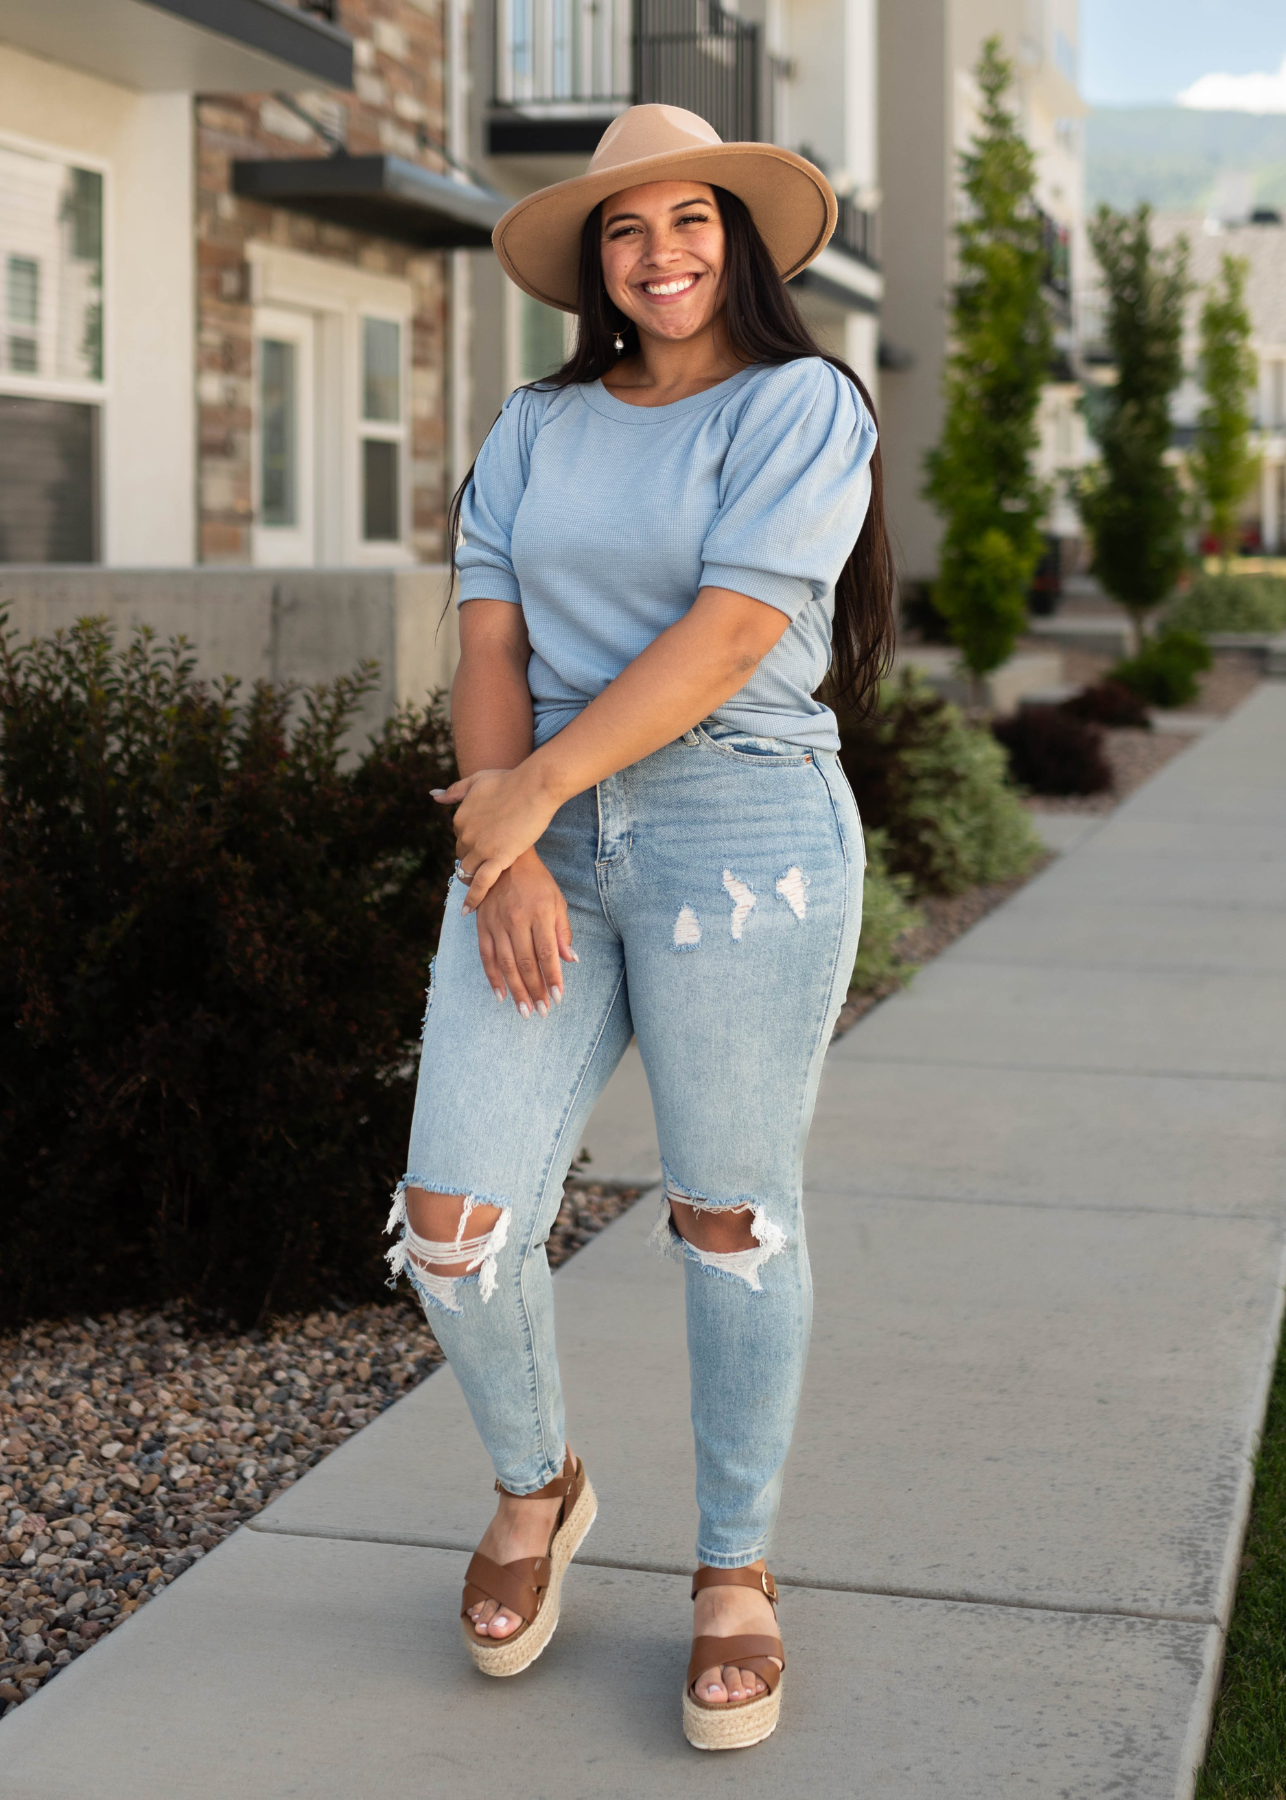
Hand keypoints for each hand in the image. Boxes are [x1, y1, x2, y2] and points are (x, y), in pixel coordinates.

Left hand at [433, 765, 557, 912]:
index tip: (479, 849)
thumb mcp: (477, 780)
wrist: (534, 786)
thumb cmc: (510, 780)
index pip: (459, 838)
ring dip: (469, 882)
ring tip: (473, 893)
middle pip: (462, 856)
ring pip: (467, 872)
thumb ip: (455, 790)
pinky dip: (473, 898)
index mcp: (460, 817)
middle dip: (471, 862)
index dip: (470, 844)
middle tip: (482, 869)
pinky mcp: (498, 858)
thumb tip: (434, 796)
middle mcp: (465, 834)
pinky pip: (481, 883)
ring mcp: (480, 848)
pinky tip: (468, 910)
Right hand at [471, 850, 575, 1015]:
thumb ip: (562, 931)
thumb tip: (570, 960)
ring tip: (524, 1011)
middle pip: (526, 962)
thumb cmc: (537, 882)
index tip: (558, 997)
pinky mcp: (482, 926)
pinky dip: (493, 978)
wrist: (504, 859)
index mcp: (539, 913)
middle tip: (542, 1011)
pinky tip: (500, 996)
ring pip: (506, 964)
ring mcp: (497, 923)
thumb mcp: (557, 900)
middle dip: (535, 990)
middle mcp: (516, 920)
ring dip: (516, 991)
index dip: (552, 977)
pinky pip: (486, 956)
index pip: (547, 952)